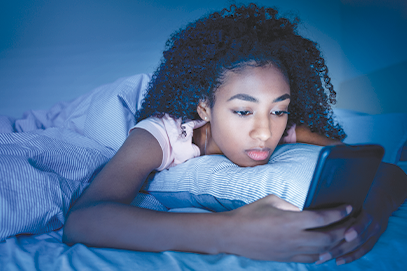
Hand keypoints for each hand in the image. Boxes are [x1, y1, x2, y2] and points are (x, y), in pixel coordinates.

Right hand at [221, 195, 351, 261]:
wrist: (232, 234)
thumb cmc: (250, 213)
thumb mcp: (272, 201)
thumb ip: (292, 205)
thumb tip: (305, 209)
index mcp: (291, 221)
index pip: (322, 218)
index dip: (339, 213)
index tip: (348, 207)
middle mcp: (294, 238)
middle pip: (328, 238)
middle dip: (343, 230)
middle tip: (351, 222)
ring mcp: (291, 251)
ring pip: (322, 251)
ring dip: (335, 244)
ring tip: (343, 236)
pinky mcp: (286, 258)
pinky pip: (310, 259)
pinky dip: (322, 254)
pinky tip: (326, 249)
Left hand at [319, 163, 406, 264]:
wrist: (388, 187)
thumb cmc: (370, 181)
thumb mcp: (362, 178)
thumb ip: (347, 179)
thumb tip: (330, 166)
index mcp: (374, 206)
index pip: (367, 219)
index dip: (358, 227)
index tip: (347, 233)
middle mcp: (377, 221)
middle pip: (360, 237)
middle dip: (340, 245)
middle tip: (323, 251)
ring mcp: (377, 230)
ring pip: (359, 246)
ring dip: (341, 253)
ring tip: (323, 258)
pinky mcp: (375, 235)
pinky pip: (364, 249)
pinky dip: (351, 256)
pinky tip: (338, 261)